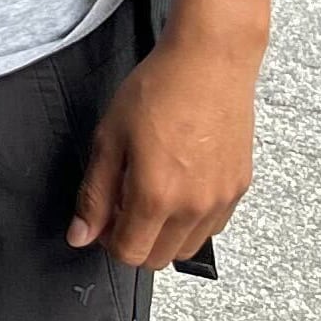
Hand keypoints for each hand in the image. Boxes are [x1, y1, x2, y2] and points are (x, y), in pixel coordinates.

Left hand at [68, 33, 258, 269]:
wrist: (210, 62)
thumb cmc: (158, 90)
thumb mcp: (110, 138)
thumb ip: (95, 194)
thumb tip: (80, 235)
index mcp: (156, 196)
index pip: (130, 254)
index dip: (108, 241)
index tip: (102, 219)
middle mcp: (194, 207)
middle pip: (160, 258)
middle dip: (135, 241)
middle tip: (123, 203)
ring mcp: (222, 200)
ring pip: (188, 247)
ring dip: (165, 234)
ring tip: (152, 192)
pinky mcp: (240, 188)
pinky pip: (213, 226)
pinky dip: (192, 220)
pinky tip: (179, 185)